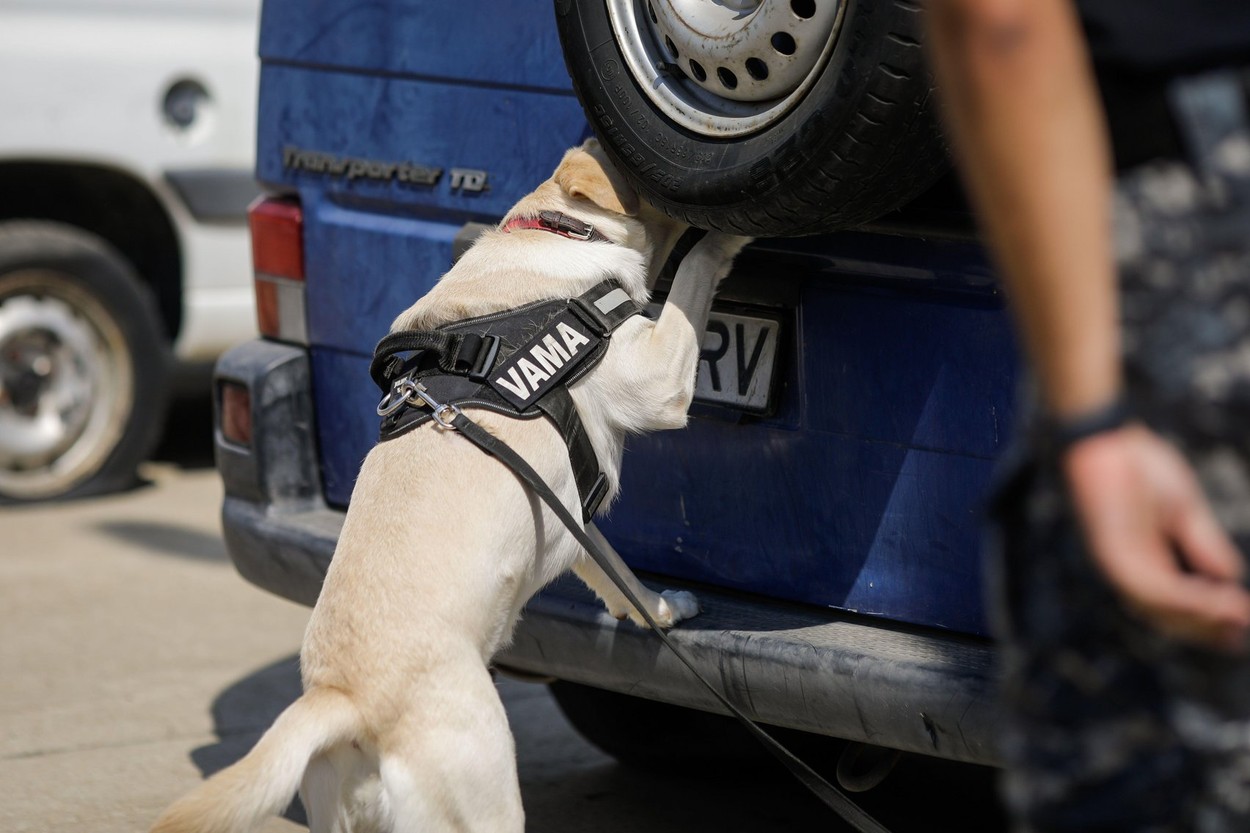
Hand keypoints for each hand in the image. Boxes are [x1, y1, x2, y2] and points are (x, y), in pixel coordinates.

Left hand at [1062, 424, 1249, 651]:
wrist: (1112, 438)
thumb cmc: (1144, 468)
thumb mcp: (1185, 511)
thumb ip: (1204, 545)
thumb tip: (1230, 577)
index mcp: (1144, 560)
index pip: (1175, 603)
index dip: (1208, 618)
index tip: (1242, 628)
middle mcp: (1127, 567)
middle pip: (1165, 615)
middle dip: (1204, 628)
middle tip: (1240, 636)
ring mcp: (1117, 560)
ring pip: (1158, 606)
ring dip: (1197, 615)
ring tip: (1234, 616)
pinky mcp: (1110, 550)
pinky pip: (1147, 585)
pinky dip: (1180, 598)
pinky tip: (1211, 600)